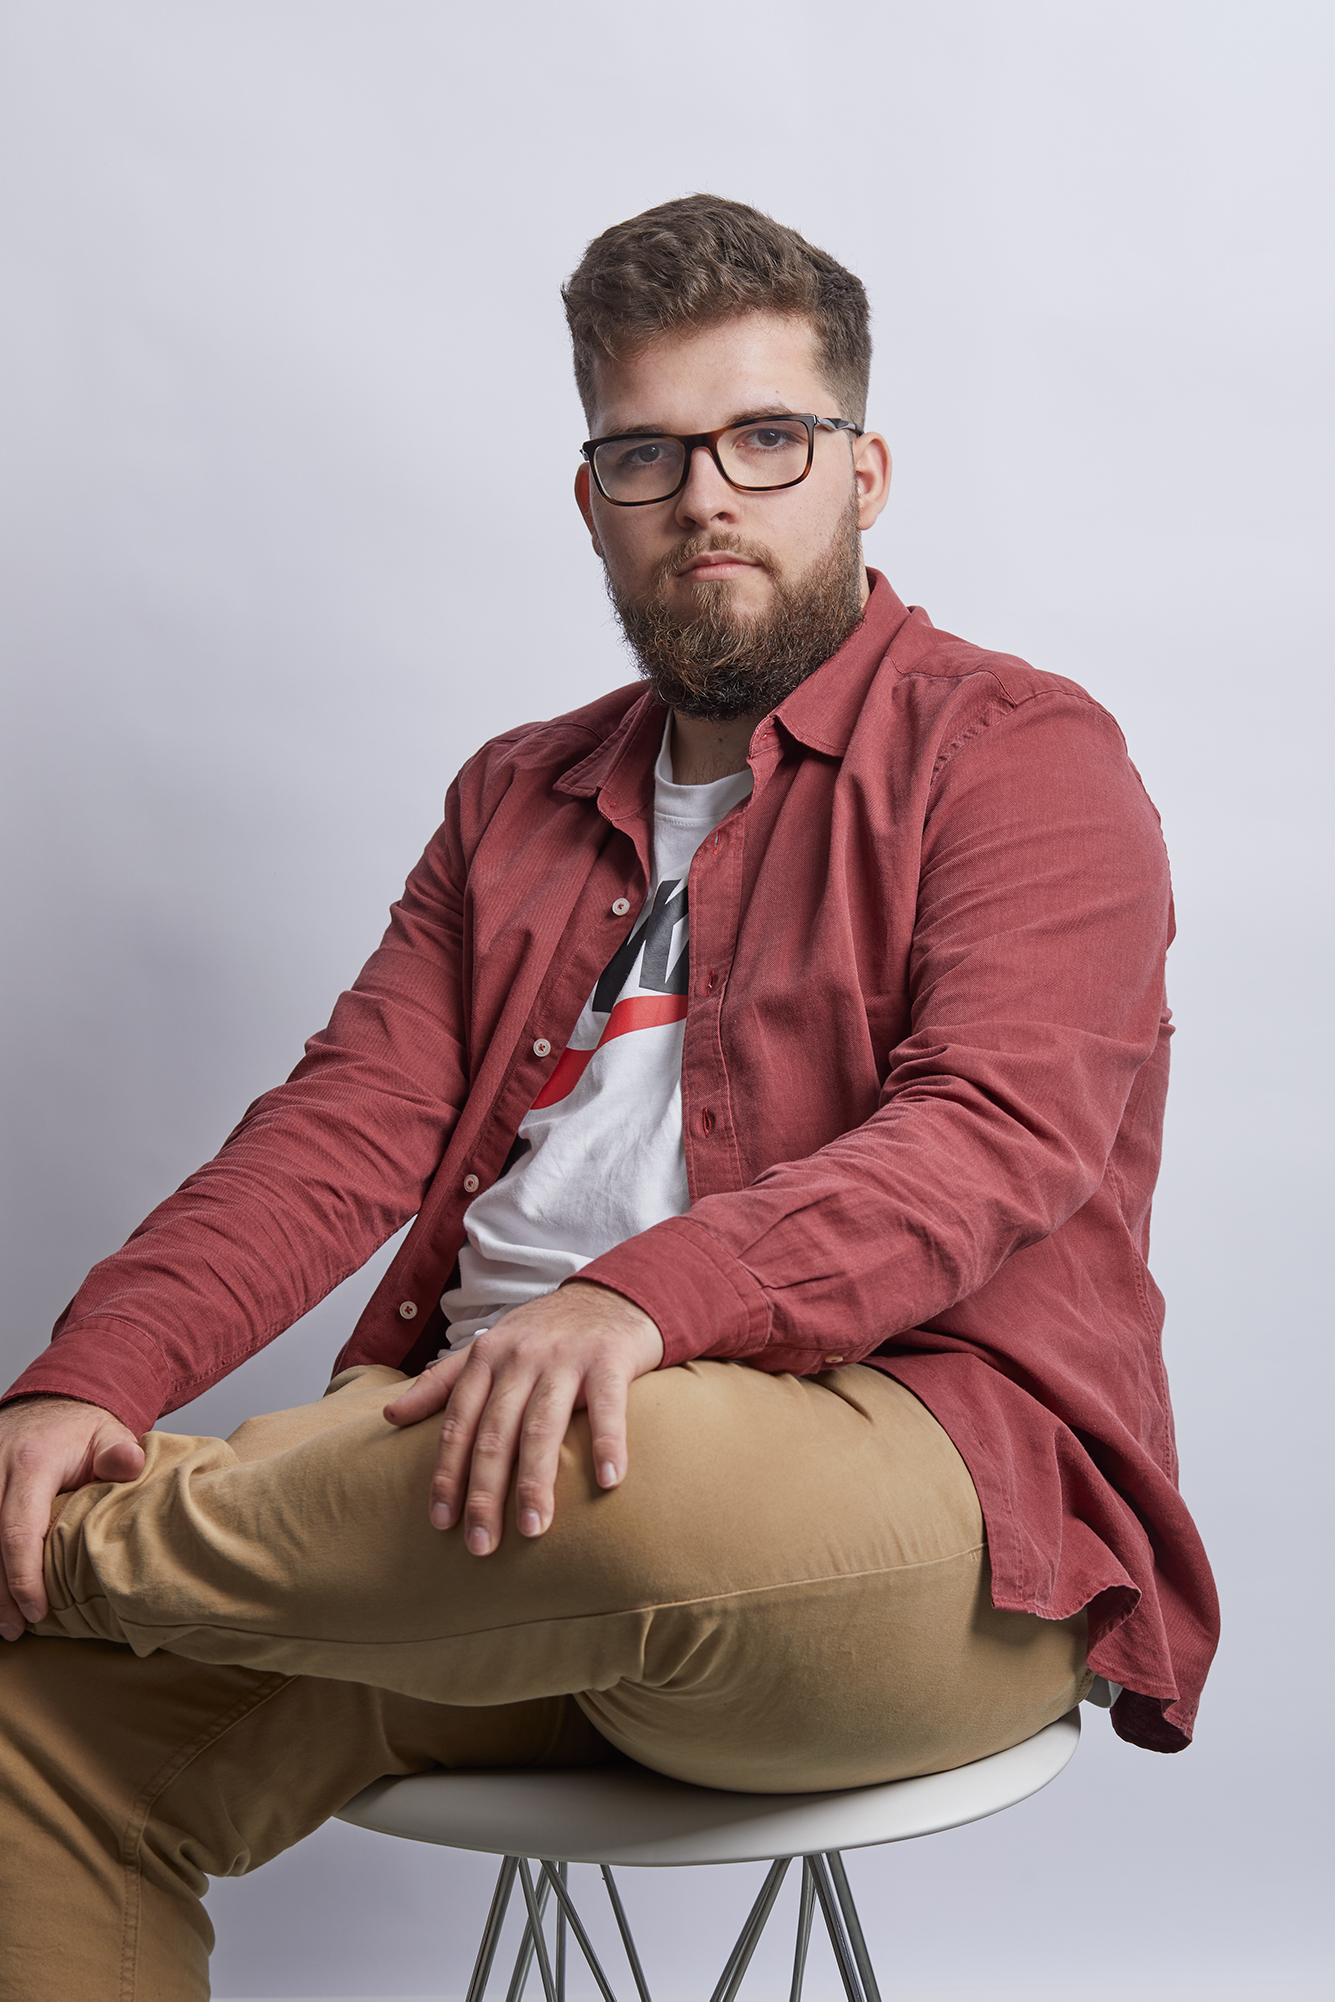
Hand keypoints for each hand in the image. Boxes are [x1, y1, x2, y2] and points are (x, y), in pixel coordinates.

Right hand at [0, 1396, 145, 1636]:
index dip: (24, 1576)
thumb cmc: (81, 1430)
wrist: (49, 1404)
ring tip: (1, 1622)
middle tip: (14, 1630)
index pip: (19, 1529)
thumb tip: (131, 1464)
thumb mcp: (108, 1433)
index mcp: (31, 1462)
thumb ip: (119, 1452)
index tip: (38, 1611)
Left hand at [383, 1281, 663, 1555]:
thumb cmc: (545, 1332)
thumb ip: (442, 1382)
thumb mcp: (489, 1347)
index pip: (458, 1422)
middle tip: (481, 1543)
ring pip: (543, 1426)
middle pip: (496, 1433)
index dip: (447, 1472)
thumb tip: (389, 1415)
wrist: (610, 1295)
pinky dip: (607, 1443)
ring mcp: (566, 1357)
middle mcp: (521, 1357)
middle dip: (485, 1492)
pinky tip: (607, 1481)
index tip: (440, 1521)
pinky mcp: (610, 1359)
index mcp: (487, 1357)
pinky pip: (607, 1406)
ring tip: (533, 1528)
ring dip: (536, 1480)